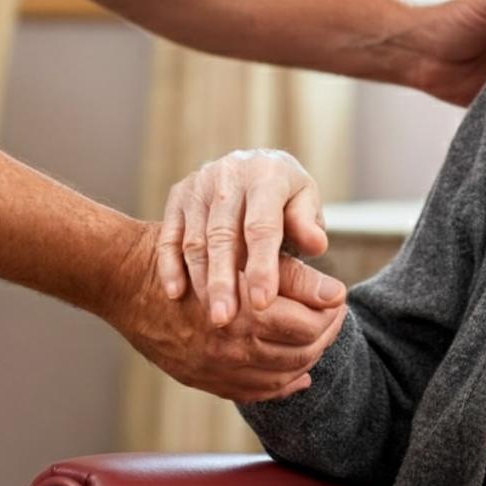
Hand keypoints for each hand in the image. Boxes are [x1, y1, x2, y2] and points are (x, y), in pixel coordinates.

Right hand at [110, 221, 346, 401]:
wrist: (127, 280)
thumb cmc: (185, 255)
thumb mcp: (241, 255)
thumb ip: (292, 276)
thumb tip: (337, 293)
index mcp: (246, 314)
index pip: (310, 325)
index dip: (331, 311)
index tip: (338, 296)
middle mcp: (232, 349)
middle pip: (299, 354)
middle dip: (323, 336)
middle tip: (332, 316)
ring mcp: (215, 370)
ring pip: (279, 377)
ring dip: (304, 360)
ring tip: (315, 337)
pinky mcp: (202, 379)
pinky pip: (252, 393)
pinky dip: (279, 385)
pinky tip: (294, 373)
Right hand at [157, 149, 345, 324]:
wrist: (251, 166)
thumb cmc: (285, 195)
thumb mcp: (305, 200)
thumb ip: (307, 224)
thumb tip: (315, 245)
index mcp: (266, 174)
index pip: (261, 225)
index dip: (262, 265)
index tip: (263, 303)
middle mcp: (229, 174)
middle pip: (222, 234)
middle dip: (223, 280)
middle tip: (225, 320)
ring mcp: (200, 184)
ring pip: (195, 238)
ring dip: (200, 280)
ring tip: (210, 316)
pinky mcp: (179, 195)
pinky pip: (170, 234)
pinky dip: (170, 264)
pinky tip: (176, 293)